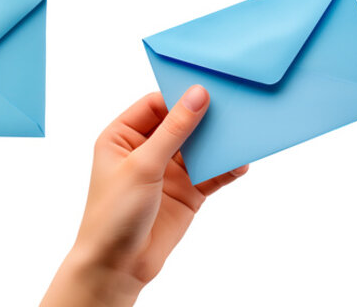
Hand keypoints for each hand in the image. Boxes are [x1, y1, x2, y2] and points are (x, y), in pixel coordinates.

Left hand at [42, 86, 248, 305]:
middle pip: (182, 124)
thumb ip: (173, 130)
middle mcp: (146, 150)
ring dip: (219, 143)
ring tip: (243, 133)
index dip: (180, 97)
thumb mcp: (142, 165)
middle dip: (206, 118)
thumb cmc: (113, 214)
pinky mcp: (186, 192)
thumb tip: (197, 96)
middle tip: (233, 107)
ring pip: (199, 148)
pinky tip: (241, 162)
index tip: (209, 90)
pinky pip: (211, 173)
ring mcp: (168, 171)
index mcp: (123, 136)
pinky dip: (226, 168)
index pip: (156, 104)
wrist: (117, 266)